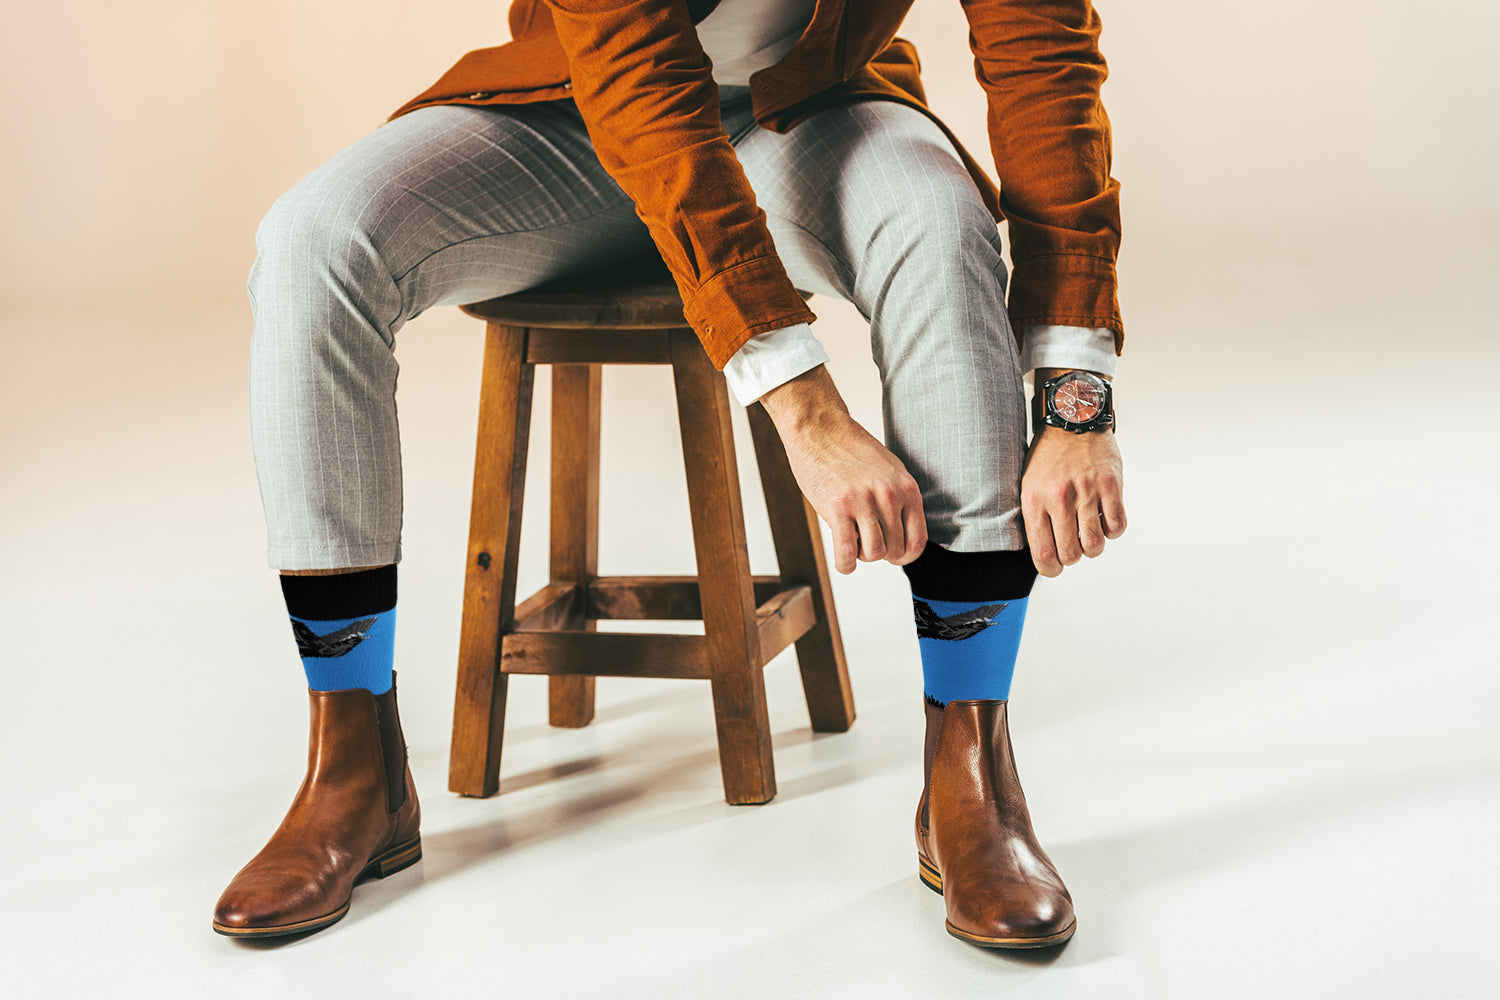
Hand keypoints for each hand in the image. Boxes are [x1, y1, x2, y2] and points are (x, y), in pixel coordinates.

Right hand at [759, 366, 926, 573]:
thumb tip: (903, 537)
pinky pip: (846, 553)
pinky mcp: (837, 507)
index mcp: (906, 488)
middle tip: (864, 539)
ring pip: (873, 554)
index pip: (918, 541)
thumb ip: (900, 500)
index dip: (905, 555)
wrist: (819, 429)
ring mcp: (863, 502)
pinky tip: (843, 561)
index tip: (892, 554)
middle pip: (893, 551)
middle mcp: (889, 496)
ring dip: (861, 555)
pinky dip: (845, 564)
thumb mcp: (889, 470)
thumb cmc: (851, 450)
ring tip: (851, 539)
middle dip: (879, 553)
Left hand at [1021, 425, 1125, 576]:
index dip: (1051, 569)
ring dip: (1093, 546)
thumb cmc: (1047, 455)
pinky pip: (1117, 525)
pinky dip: (1112, 529)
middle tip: (1073, 545)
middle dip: (1073, 557)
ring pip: (1096, 544)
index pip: (1043, 554)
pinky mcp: (1111, 484)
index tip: (1054, 567)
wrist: (1072, 417)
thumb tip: (1042, 553)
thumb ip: (1034, 517)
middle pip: (1071, 554)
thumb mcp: (1027, 484)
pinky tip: (1104, 518)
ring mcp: (1087, 491)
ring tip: (1088, 533)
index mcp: (1034, 499)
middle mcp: (1060, 497)